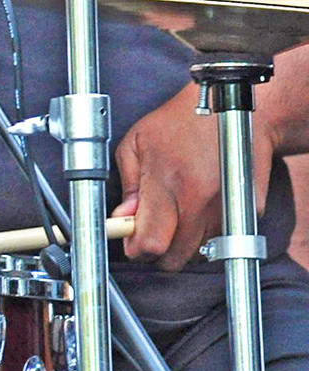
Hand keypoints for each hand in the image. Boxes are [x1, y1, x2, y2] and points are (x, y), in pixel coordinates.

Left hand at [116, 83, 274, 269]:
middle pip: (174, 258)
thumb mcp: (137, 143)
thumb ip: (127, 185)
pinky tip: (196, 210)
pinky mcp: (247, 214)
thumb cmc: (182, 122)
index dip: (135, 248)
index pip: (150, 243)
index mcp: (169, 184)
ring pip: (197, 255)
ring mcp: (227, 211)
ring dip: (181, 244)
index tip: (129, 238)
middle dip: (157, 250)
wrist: (233, 112)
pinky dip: (205, 235)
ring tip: (174, 215)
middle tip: (150, 228)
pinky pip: (220, 241)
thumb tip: (123, 219)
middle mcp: (200, 202)